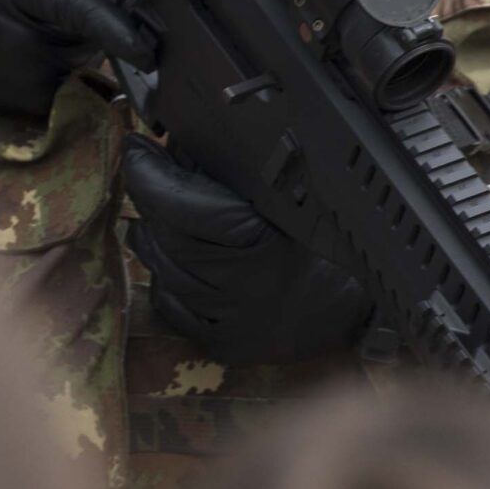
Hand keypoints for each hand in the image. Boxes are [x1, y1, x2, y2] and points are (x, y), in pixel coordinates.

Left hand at [122, 134, 371, 364]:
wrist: (353, 302)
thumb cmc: (326, 240)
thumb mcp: (287, 194)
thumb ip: (232, 172)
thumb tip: (178, 143)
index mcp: (262, 242)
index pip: (182, 205)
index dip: (150, 174)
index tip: (136, 149)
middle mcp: (244, 287)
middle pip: (168, 238)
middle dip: (150, 200)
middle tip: (145, 172)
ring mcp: (232, 322)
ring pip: (164, 273)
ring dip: (153, 237)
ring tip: (154, 212)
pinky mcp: (224, 345)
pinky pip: (174, 306)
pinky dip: (166, 278)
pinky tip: (172, 257)